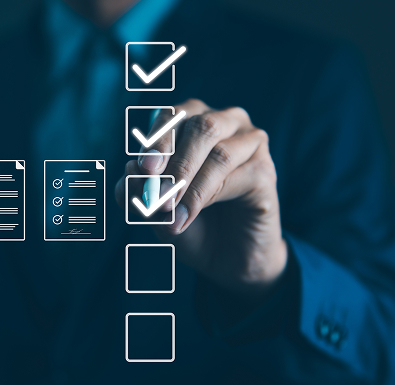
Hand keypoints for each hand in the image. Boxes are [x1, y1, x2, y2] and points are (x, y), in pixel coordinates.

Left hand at [116, 99, 287, 300]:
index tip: (144, 168)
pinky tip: (186, 218)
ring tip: (168, 214)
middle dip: (174, 164)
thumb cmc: (188, 222)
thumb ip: (139, 189)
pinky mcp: (265, 171)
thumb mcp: (154, 208)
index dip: (158, 139)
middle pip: (201, 127)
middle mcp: (225, 122)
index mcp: (193, 120)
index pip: (173, 115)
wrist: (224, 259)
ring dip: (189, 186)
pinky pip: (237, 178)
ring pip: (220, 153)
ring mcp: (251, 143)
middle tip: (157, 196)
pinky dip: (205, 199)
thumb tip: (129, 169)